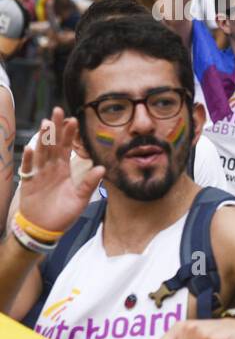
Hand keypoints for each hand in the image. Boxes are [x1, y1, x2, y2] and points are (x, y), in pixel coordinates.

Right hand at [16, 108, 104, 234]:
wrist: (45, 228)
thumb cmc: (64, 213)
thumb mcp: (80, 198)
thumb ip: (89, 183)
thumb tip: (102, 168)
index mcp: (64, 170)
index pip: (66, 148)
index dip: (69, 134)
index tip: (73, 119)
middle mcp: (51, 168)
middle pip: (52, 144)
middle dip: (55, 128)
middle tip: (57, 111)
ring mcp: (38, 174)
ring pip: (41, 152)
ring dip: (43, 138)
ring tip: (46, 123)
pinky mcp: (28, 183)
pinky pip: (28, 169)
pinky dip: (29, 159)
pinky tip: (30, 147)